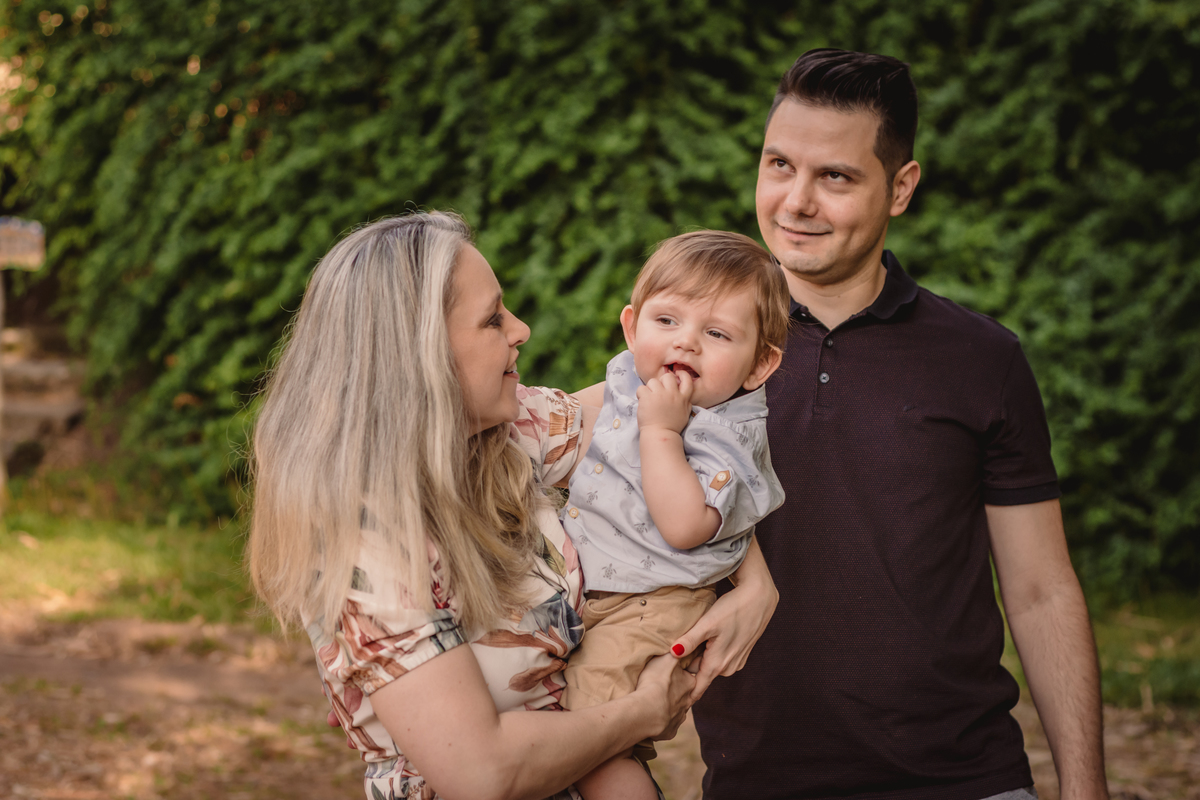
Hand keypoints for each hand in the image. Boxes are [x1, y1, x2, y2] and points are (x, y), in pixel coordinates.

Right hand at [635, 651, 695, 740]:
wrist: (646, 711)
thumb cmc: (655, 682)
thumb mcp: (666, 658)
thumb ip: (676, 652)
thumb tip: (682, 646)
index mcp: (690, 684)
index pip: (688, 677)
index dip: (680, 675)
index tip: (669, 675)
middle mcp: (688, 702)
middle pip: (683, 695)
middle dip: (675, 693)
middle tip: (662, 690)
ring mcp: (679, 718)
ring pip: (675, 711)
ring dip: (668, 708)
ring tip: (654, 704)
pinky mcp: (669, 732)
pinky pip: (666, 726)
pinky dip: (660, 723)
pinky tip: (651, 718)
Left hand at [636, 370, 693, 434]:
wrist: (660, 434)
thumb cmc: (672, 426)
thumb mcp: (685, 413)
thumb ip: (685, 402)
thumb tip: (684, 395)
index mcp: (683, 398)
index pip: (687, 379)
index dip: (682, 374)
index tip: (677, 375)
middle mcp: (672, 394)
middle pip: (668, 377)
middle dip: (662, 381)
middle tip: (658, 391)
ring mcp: (659, 395)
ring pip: (653, 381)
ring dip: (650, 388)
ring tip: (649, 398)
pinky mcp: (648, 398)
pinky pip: (641, 388)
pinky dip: (640, 394)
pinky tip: (643, 402)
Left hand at [671, 574, 777, 701]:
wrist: (759, 598)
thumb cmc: (733, 609)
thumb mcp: (708, 623)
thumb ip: (690, 640)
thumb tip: (673, 652)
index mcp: (718, 664)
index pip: (698, 687)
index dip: (685, 691)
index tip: (673, 697)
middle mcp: (728, 668)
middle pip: (701, 672)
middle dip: (689, 666)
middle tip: (676, 652)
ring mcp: (736, 661)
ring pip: (711, 663)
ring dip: (701, 656)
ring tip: (695, 639)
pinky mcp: (741, 654)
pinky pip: (721, 658)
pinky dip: (713, 650)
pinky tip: (711, 636)